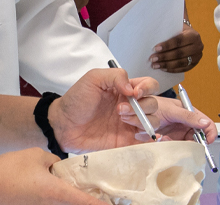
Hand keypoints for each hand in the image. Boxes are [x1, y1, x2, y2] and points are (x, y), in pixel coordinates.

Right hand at [0, 148, 107, 204]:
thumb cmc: (9, 171)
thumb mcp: (37, 156)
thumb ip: (54, 161)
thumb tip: (58, 168)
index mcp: (57, 193)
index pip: (87, 203)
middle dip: (88, 200)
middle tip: (99, 196)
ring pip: (62, 204)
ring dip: (70, 198)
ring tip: (77, 190)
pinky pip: (49, 204)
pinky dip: (56, 199)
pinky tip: (51, 188)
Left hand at [49, 68, 218, 152]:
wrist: (63, 126)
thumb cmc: (76, 100)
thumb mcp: (93, 79)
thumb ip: (115, 76)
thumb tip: (131, 86)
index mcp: (127, 89)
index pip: (150, 86)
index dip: (147, 88)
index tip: (133, 93)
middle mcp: (133, 106)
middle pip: (157, 104)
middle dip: (144, 107)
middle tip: (121, 110)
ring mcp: (132, 124)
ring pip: (154, 122)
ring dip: (141, 121)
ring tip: (120, 121)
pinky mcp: (128, 142)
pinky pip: (148, 141)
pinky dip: (149, 139)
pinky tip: (136, 136)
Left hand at [149, 25, 203, 72]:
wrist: (190, 36)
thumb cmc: (179, 31)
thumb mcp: (176, 27)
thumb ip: (168, 32)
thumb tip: (154, 38)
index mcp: (193, 35)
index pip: (179, 41)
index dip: (167, 45)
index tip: (155, 48)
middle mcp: (198, 46)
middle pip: (179, 53)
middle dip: (164, 57)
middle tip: (152, 59)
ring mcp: (197, 57)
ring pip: (181, 63)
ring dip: (166, 64)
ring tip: (155, 65)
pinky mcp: (194, 64)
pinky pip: (182, 69)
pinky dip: (172, 69)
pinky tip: (163, 69)